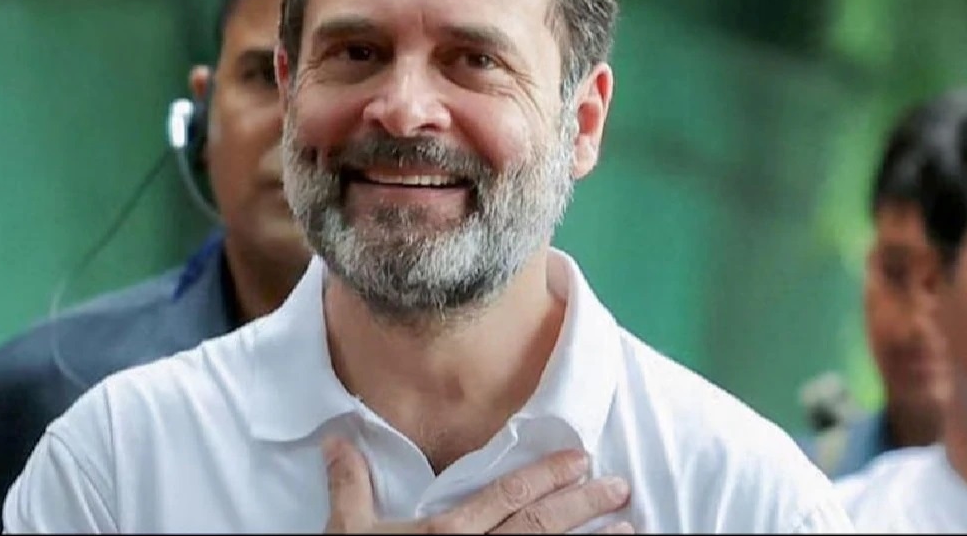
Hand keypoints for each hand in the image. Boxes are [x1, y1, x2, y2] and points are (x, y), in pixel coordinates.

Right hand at [321, 435, 633, 533]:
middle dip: (582, 504)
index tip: (579, 459)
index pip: (505, 497)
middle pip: (539, 526)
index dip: (544, 476)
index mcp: (444, 533)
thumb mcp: (347, 533)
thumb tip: (338, 440)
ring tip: (629, 530)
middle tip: (619, 486)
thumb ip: (350, 486)